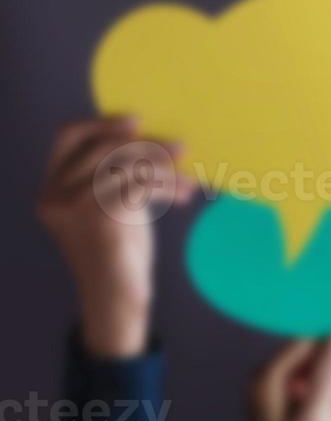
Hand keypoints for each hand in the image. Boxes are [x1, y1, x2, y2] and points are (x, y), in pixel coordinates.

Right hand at [36, 116, 191, 357]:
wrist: (115, 299)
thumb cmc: (117, 252)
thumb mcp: (108, 207)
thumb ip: (111, 176)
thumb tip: (144, 138)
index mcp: (51, 191)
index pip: (66, 138)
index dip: (99, 123)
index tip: (136, 121)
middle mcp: (55, 196)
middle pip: (105, 146)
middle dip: (148, 145)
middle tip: (181, 149)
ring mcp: (74, 206)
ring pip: (128, 163)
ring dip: (166, 169)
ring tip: (188, 181)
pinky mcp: (101, 215)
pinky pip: (142, 182)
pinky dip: (170, 185)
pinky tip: (186, 196)